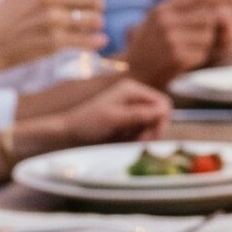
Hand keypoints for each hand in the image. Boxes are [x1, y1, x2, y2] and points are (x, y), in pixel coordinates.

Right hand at [0, 0, 105, 72]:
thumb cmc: (6, 17)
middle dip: (98, 8)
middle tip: (95, 15)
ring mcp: (53, 20)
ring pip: (95, 20)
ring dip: (97, 25)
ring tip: (93, 29)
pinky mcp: (54, 42)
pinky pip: (87, 41)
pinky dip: (96, 42)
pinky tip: (100, 42)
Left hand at [55, 78, 171, 144]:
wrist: (68, 135)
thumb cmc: (87, 124)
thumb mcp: (114, 118)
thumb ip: (139, 114)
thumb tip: (163, 111)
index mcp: (132, 90)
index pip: (163, 103)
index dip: (162, 120)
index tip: (151, 135)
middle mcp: (134, 98)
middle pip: (160, 116)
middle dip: (152, 130)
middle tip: (137, 142)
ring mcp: (131, 111)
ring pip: (152, 126)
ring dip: (143, 136)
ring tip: (126, 141)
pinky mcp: (127, 123)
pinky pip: (142, 132)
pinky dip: (136, 139)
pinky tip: (123, 141)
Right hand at [120, 0, 231, 86]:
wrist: (133, 74)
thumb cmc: (153, 48)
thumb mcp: (165, 23)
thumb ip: (191, 13)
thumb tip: (228, 12)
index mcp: (163, 8)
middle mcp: (166, 20)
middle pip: (209, 16)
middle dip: (217, 26)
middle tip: (215, 34)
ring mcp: (171, 38)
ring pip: (208, 35)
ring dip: (206, 44)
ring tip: (187, 50)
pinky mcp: (177, 56)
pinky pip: (203, 52)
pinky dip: (201, 57)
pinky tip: (184, 60)